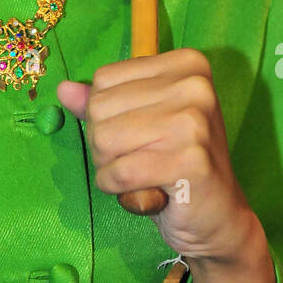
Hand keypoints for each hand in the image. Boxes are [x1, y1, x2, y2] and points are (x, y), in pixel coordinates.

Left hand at [57, 47, 258, 261]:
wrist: (219, 217)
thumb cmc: (176, 165)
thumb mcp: (141, 123)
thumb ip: (103, 102)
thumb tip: (64, 89)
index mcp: (185, 65)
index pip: (104, 79)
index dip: (105, 115)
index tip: (138, 134)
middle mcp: (194, 85)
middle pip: (100, 108)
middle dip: (105, 144)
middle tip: (141, 161)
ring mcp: (195, 122)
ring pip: (103, 140)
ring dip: (110, 168)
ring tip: (144, 176)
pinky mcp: (191, 161)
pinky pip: (119, 172)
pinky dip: (118, 189)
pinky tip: (146, 194)